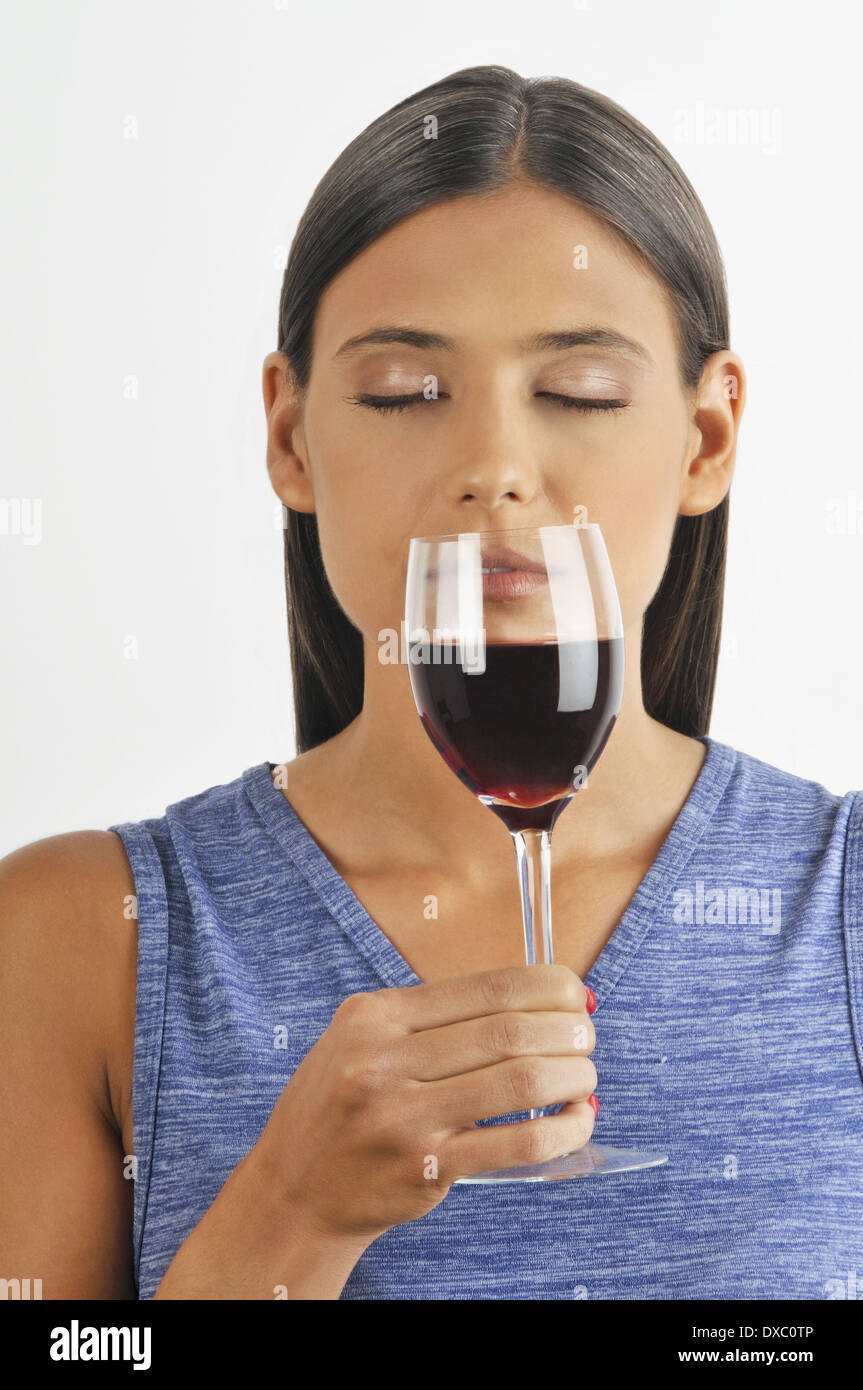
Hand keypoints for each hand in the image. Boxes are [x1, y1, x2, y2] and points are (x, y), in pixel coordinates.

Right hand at [251, 963, 596, 1245]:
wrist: (294, 1188)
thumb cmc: (343, 1105)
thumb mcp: (363, 1039)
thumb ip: (433, 1017)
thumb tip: (535, 998)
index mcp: (375, 1016)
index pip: (487, 987)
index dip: (548, 987)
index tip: (575, 992)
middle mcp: (384, 1061)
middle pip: (509, 1031)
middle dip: (568, 1030)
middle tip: (587, 1037)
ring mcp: (404, 1118)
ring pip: (521, 1082)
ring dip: (573, 1076)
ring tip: (585, 1078)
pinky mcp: (426, 1170)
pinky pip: (518, 1144)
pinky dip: (564, 1130)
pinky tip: (577, 1121)